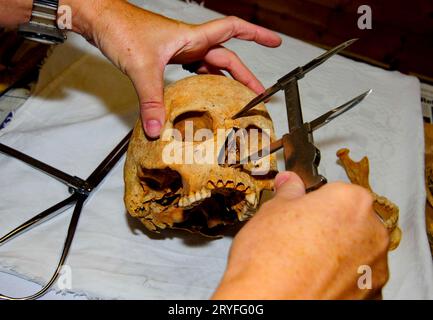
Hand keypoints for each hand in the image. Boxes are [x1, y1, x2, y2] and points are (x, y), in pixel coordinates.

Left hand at [66, 0, 280, 136]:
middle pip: (227, 58)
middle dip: (245, 75)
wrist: (100, 19)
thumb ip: (150, 100)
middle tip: (259, 95)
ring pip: (211, 65)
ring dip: (226, 80)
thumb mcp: (141, 68)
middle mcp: (190, 43)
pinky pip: (194, 70)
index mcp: (192, 38)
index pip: (233, 30)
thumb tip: (157, 130)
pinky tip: (203, 94)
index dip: (256, 35)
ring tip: (237, 99)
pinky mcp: (168, 57)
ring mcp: (180, 50)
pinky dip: (203, 81)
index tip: (275, 42)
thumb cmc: (121, 30)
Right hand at [212, 172, 389, 298]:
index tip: (301, 210)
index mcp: (351, 201)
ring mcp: (375, 267)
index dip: (316, 201)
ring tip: (304, 261)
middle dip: (330, 225)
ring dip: (338, 252)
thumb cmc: (269, 258)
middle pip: (352, 220)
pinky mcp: (371, 294)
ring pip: (357, 250)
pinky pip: (356, 277)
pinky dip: (341, 278)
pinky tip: (314, 279)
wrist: (269, 302)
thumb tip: (289, 183)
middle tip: (300, 236)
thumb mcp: (272, 211)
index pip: (337, 191)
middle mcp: (372, 232)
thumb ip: (288, 192)